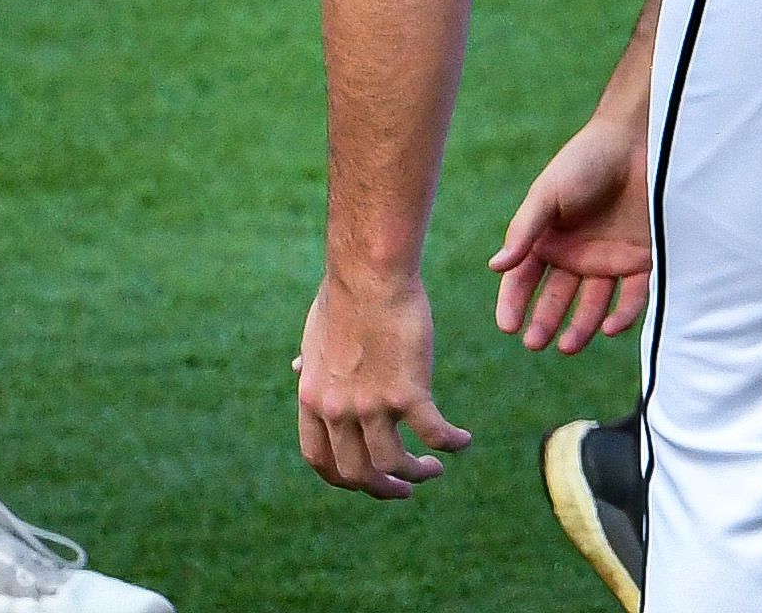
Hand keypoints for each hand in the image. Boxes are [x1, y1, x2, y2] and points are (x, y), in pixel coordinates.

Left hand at [298, 272, 466, 498]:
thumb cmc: (347, 294)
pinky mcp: (408, 390)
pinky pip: (433, 432)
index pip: (321, 460)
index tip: (366, 480)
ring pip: (393, 464)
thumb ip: (311, 363)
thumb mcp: (316, 335)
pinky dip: (451, 443)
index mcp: (312, 400)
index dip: (343, 479)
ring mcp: (371, 404)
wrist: (370, 273)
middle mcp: (337, 410)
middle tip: (404, 488)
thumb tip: (298, 367)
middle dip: (382, 488)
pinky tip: (464, 440)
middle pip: (356, 473)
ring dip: (416, 474)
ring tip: (434, 468)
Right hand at [490, 110, 651, 355]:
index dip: (514, 304)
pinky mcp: (642, 259)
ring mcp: (610, 260)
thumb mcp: (548, 194)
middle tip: (535, 343)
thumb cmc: (585, 160)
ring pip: (593, 305)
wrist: (637, 138)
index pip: (524, 281)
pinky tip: (609, 327)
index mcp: (548, 241)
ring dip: (580, 327)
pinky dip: (622, 314)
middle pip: (557, 299)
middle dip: (544, 323)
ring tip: (567, 346)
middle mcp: (577, 256)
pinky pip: (633, 295)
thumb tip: (495, 267)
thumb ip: (524, 231)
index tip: (508, 326)